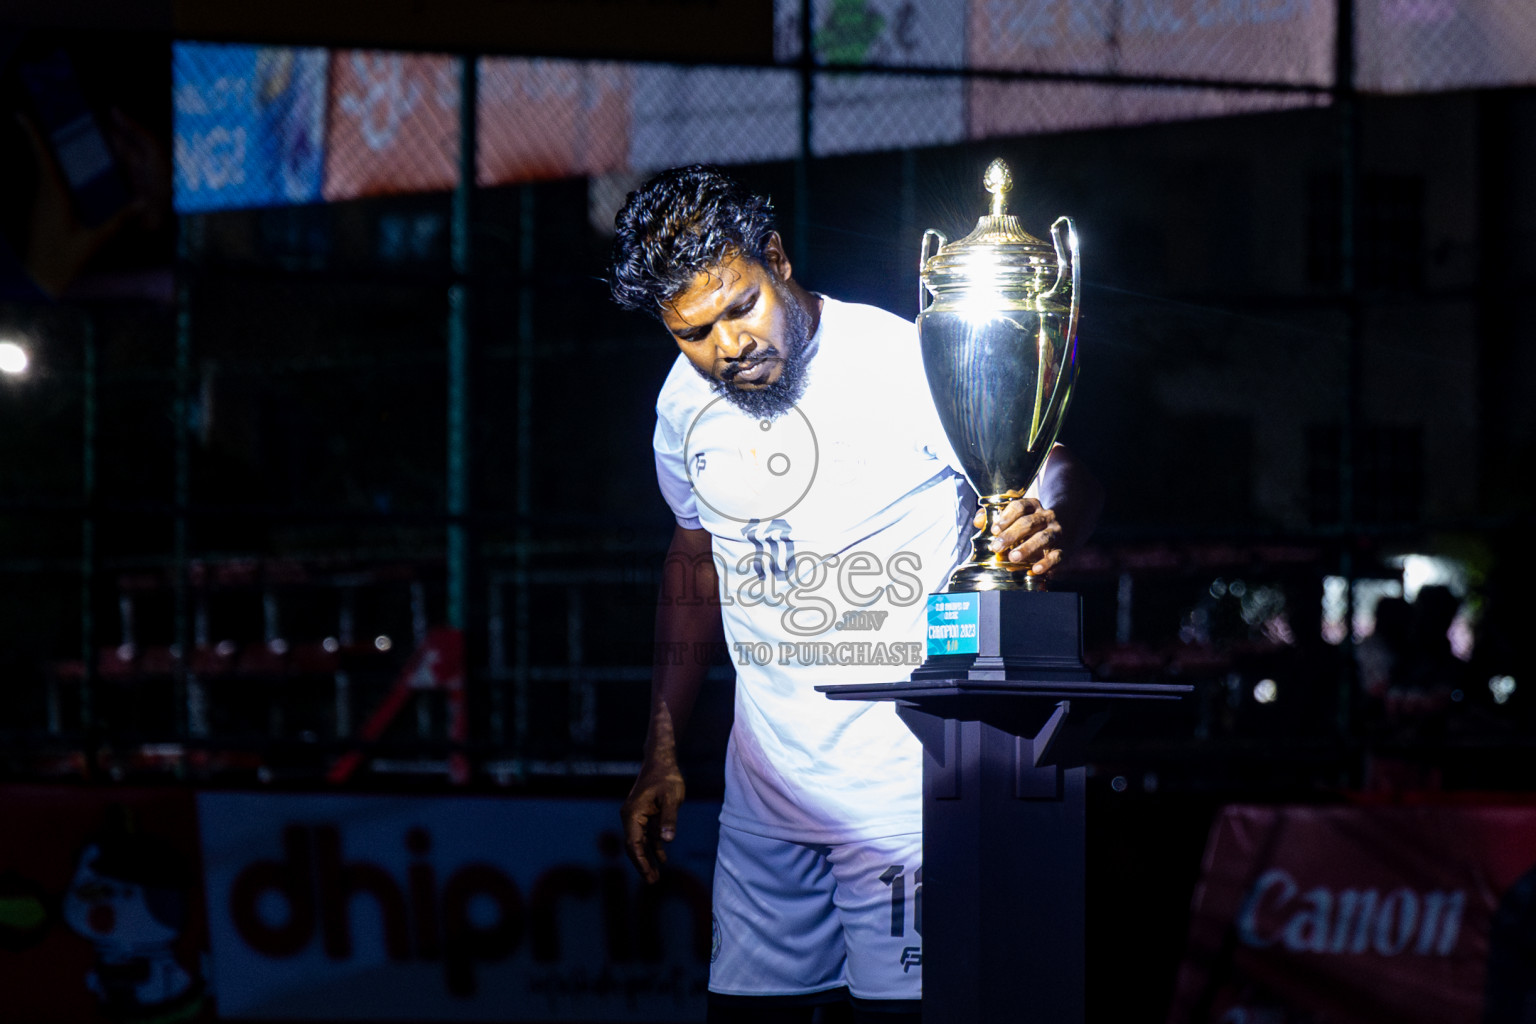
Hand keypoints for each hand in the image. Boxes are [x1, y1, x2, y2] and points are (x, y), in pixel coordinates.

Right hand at [620, 756, 685, 883]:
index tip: (649, 875)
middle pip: (634, 846)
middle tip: (652, 882)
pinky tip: (662, 859)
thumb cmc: (666, 777)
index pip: (633, 843)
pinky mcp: (644, 815)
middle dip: (642, 864)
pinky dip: (653, 847)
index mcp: (633, 814)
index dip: (640, 861)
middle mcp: (630, 817)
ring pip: (640, 843)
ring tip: (655, 877)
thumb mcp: (671, 798)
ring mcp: (636, 816)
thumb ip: (669, 819)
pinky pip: (646, 835)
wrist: (661, 761)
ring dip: (647, 858)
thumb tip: (667, 840)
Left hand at [973, 496, 1063, 575]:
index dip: (1006, 517)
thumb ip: (994, 517)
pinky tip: (1034, 570)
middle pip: (1028, 522)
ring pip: (1043, 537)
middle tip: (996, 547)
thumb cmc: (1029, 523)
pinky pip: (1057, 555)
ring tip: (1013, 557)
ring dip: (1027, 548)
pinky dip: (1046, 563)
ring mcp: (1056, 531)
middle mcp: (1045, 516)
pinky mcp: (1063, 548)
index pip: (1019, 506)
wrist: (1063, 524)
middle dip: (1011, 535)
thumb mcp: (1014, 516)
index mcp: (1032, 506)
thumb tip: (978, 521)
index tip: (994, 530)